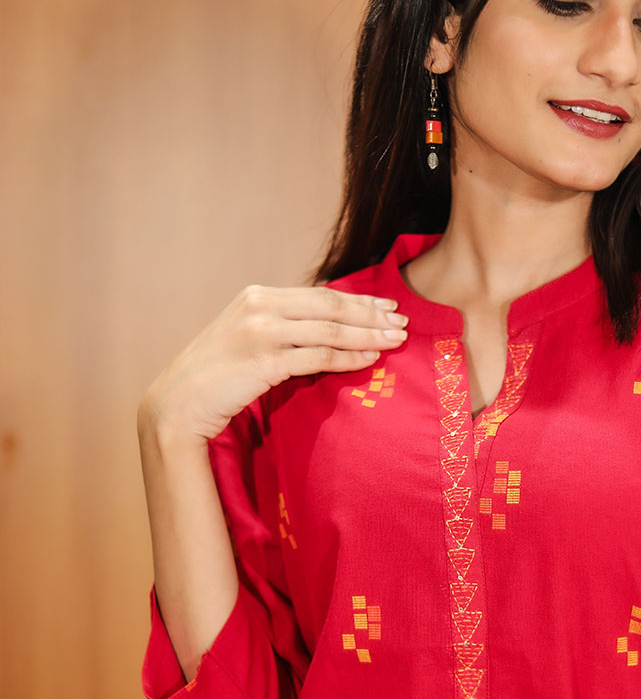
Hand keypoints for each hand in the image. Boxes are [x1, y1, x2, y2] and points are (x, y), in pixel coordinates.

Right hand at [138, 283, 409, 443]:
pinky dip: (348, 357)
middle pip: (330, 306)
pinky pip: (318, 357)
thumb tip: (325, 328)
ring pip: (329, 329)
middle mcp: (259, 306)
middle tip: (403, 322)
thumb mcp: (247, 339)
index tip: (387, 305)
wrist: (179, 404)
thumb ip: (281, 328)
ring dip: (368, 335)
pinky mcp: (264, 360)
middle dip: (371, 314)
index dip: (358, 300)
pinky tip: (371, 359)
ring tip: (396, 340)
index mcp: (257, 296)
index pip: (320, 294)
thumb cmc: (216, 378)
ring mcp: (261, 331)